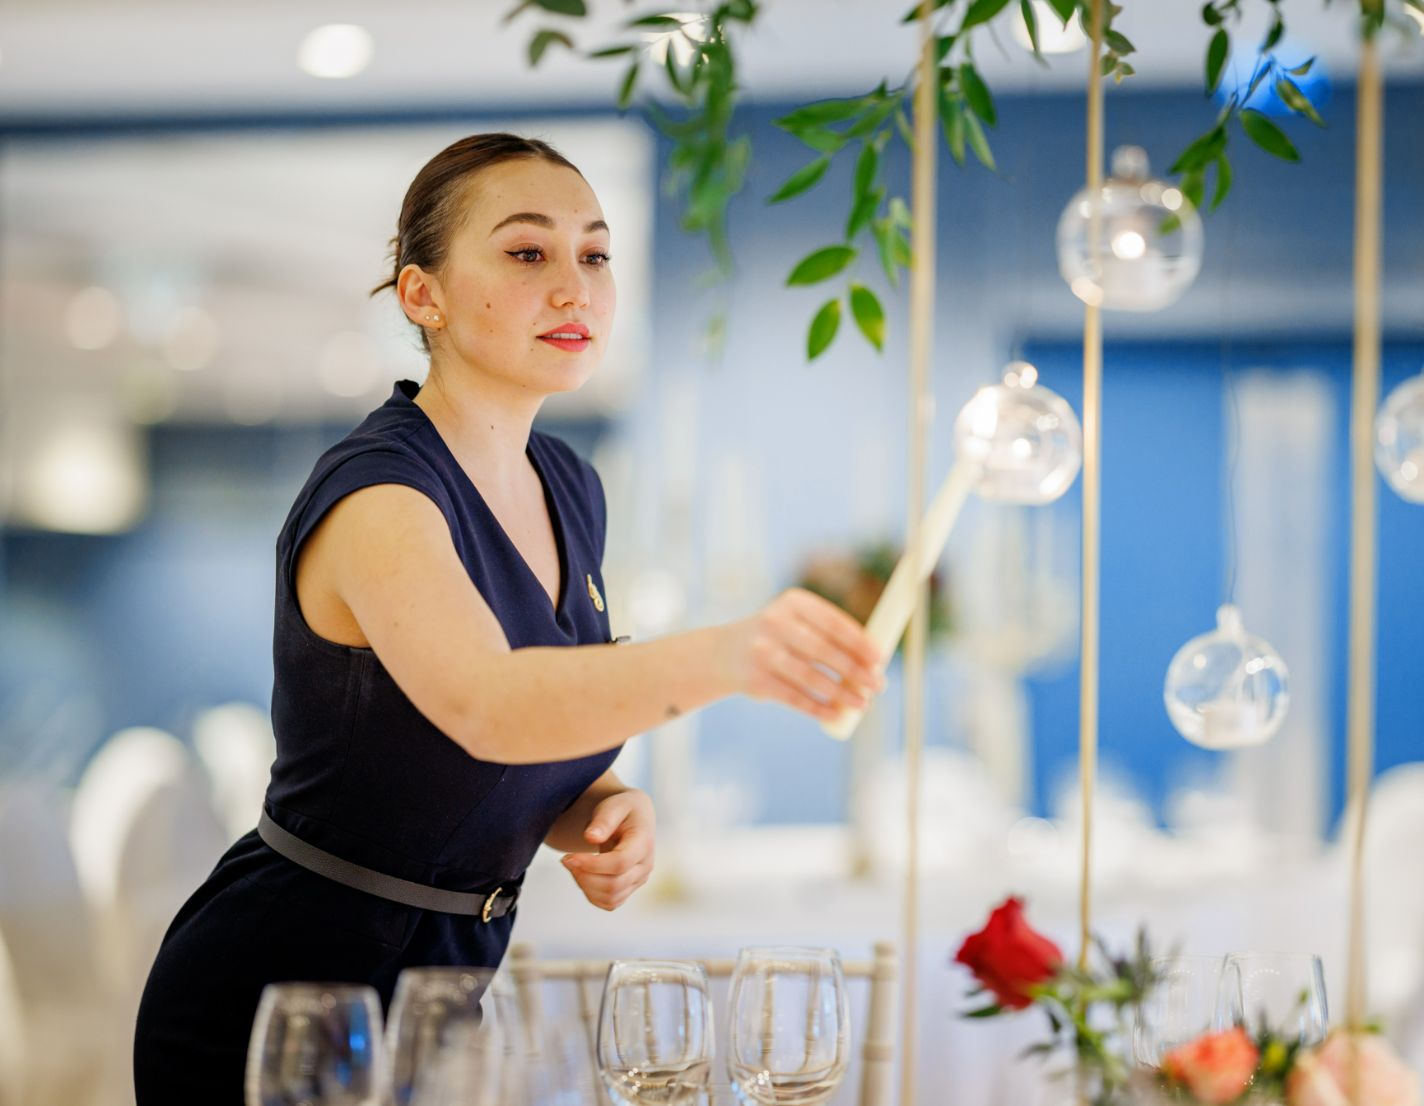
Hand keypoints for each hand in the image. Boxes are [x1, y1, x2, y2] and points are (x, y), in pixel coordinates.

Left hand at [561, 788, 654, 911]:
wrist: (634, 818)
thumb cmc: (622, 809)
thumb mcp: (614, 806)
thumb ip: (603, 820)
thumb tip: (590, 838)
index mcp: (644, 842)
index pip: (620, 863)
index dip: (592, 864)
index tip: (568, 856)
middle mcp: (645, 865)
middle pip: (613, 885)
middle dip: (584, 875)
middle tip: (566, 859)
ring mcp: (639, 880)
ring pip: (610, 898)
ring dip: (585, 885)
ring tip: (574, 864)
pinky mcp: (629, 889)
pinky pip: (609, 903)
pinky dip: (591, 894)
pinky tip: (582, 874)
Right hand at [719, 588, 884, 723]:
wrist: (724, 653)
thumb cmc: (778, 638)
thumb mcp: (798, 623)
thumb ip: (831, 637)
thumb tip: (875, 664)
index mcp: (793, 603)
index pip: (834, 623)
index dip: (860, 642)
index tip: (880, 660)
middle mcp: (775, 623)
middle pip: (824, 650)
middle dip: (856, 671)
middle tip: (879, 685)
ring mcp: (763, 651)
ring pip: (810, 677)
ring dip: (842, 693)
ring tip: (863, 703)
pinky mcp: (756, 680)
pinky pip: (794, 697)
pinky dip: (818, 708)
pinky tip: (836, 714)